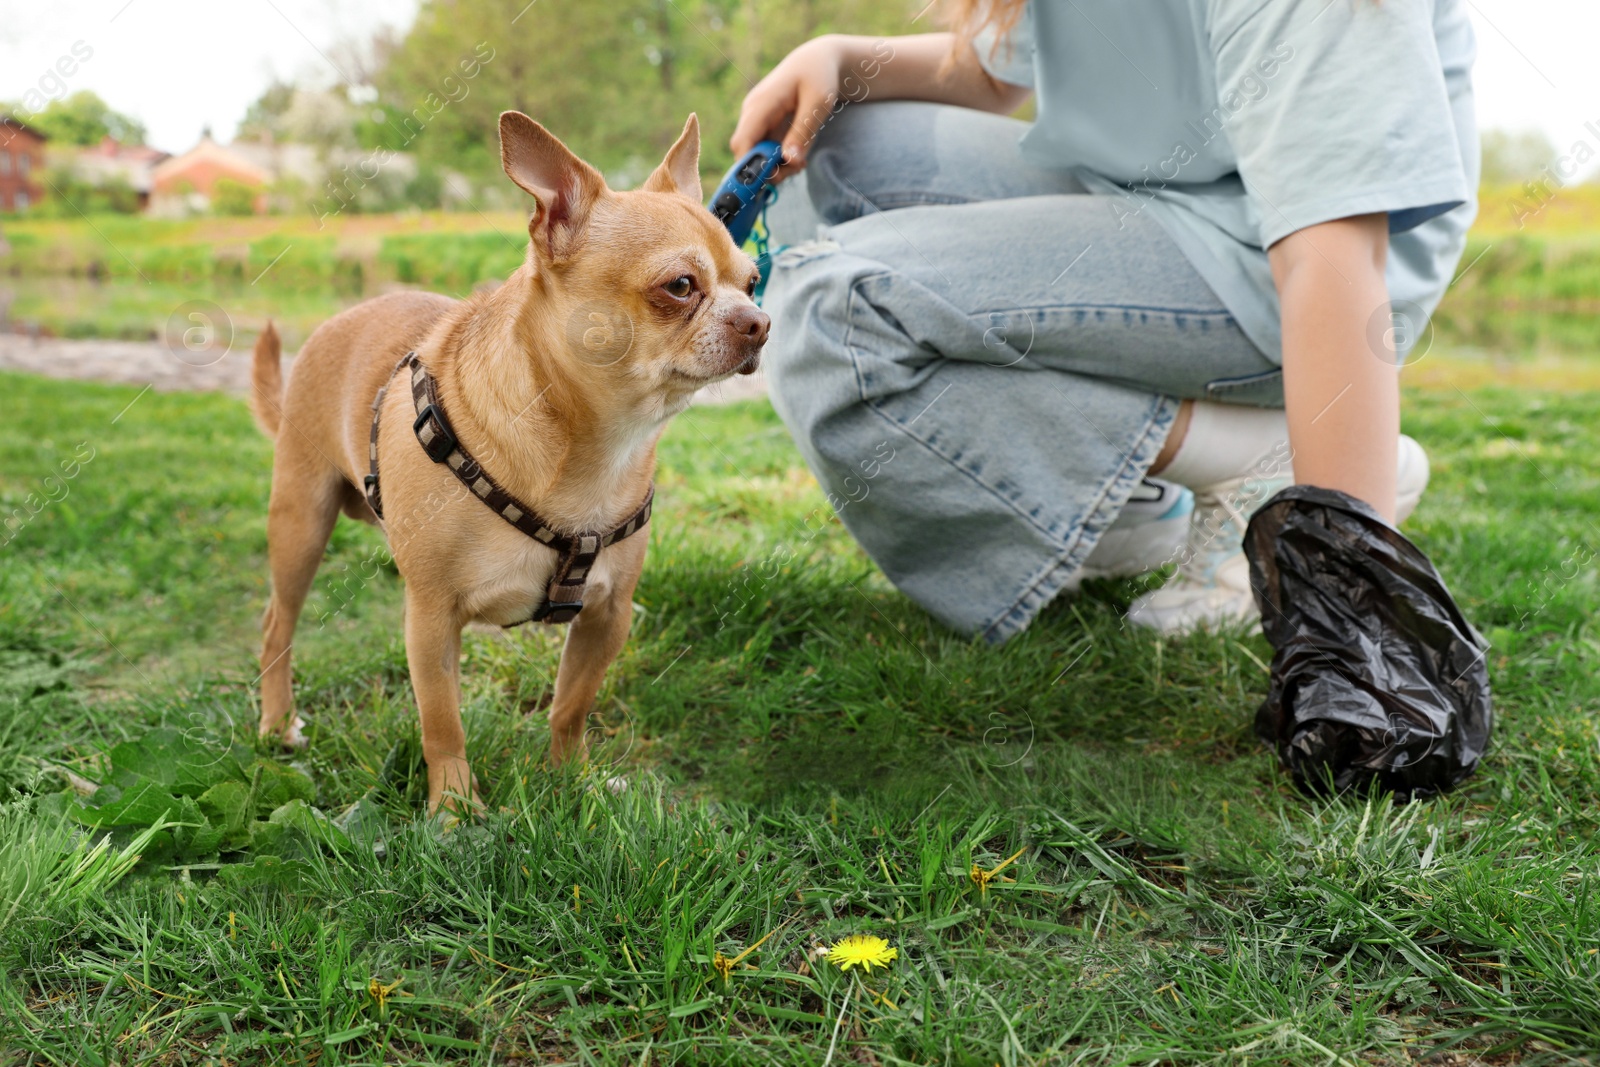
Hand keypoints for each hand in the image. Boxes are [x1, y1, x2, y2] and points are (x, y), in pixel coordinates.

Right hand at [730, 35, 846, 179]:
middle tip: (798, 169)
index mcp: (761, 104)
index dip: (750, 166)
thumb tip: (790, 162)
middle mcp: (752, 112)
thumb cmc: (819, 76)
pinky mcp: (763, 124)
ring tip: (801, 161)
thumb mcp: (818, 104)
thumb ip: (803, 133)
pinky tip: (797, 154)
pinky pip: (764, 149)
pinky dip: (778, 158)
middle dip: (768, 169)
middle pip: (746, 153)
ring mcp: (755, 118)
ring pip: (755, 154)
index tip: (776, 177)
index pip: (742, 143)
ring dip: (776, 166)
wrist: (817, 59)